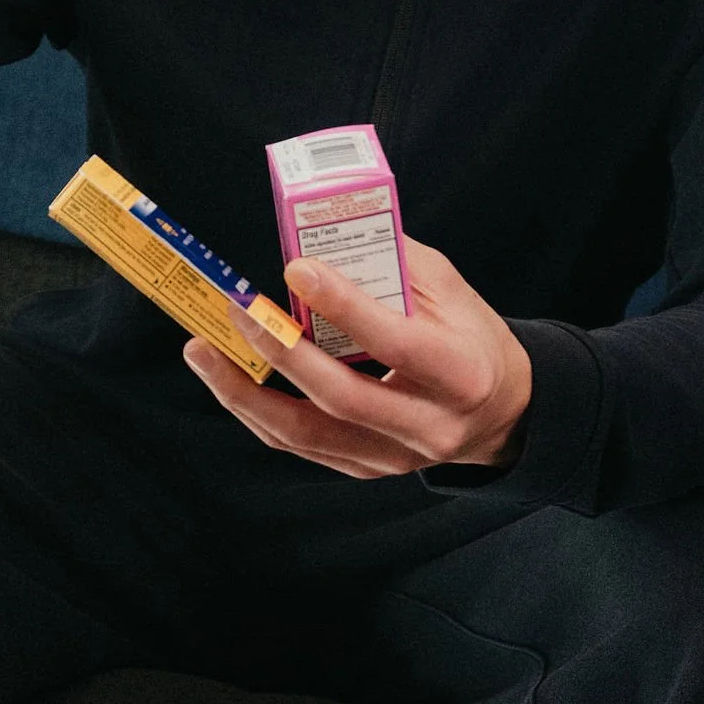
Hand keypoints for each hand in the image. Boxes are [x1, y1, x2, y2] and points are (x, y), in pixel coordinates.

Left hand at [183, 240, 531, 477]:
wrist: (502, 412)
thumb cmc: (467, 336)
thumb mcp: (449, 289)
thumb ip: (392, 262)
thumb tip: (319, 235)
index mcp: (461, 372)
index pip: (397, 343)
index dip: (345, 307)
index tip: (296, 269)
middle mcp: (430, 425)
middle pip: (342, 397)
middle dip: (280, 353)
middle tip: (236, 309)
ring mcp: (395, 457)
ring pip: (307, 434)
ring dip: (245, 393)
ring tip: (201, 352)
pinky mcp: (366, 468)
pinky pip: (300, 445)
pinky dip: (257, 412)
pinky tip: (226, 378)